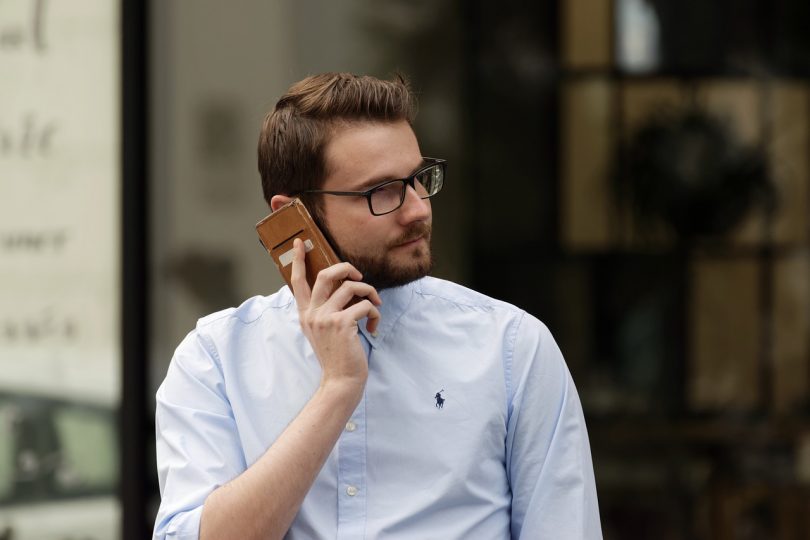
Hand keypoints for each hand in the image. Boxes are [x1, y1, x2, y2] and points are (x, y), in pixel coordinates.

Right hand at [290, 238, 381, 388]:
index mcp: (306, 314)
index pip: (298, 282)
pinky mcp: (341, 323)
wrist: (341, 381)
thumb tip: (345, 287)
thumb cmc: (338, 356)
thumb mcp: (325, 331)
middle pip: (327, 275)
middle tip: (359, 276)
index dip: (299, 260)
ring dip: (370, 294)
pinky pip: (365, 305)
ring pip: (351, 287)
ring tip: (375, 308)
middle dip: (347, 268)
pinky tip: (373, 327)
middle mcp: (312, 313)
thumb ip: (326, 310)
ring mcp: (325, 318)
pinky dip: (375, 313)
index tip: (299, 242)